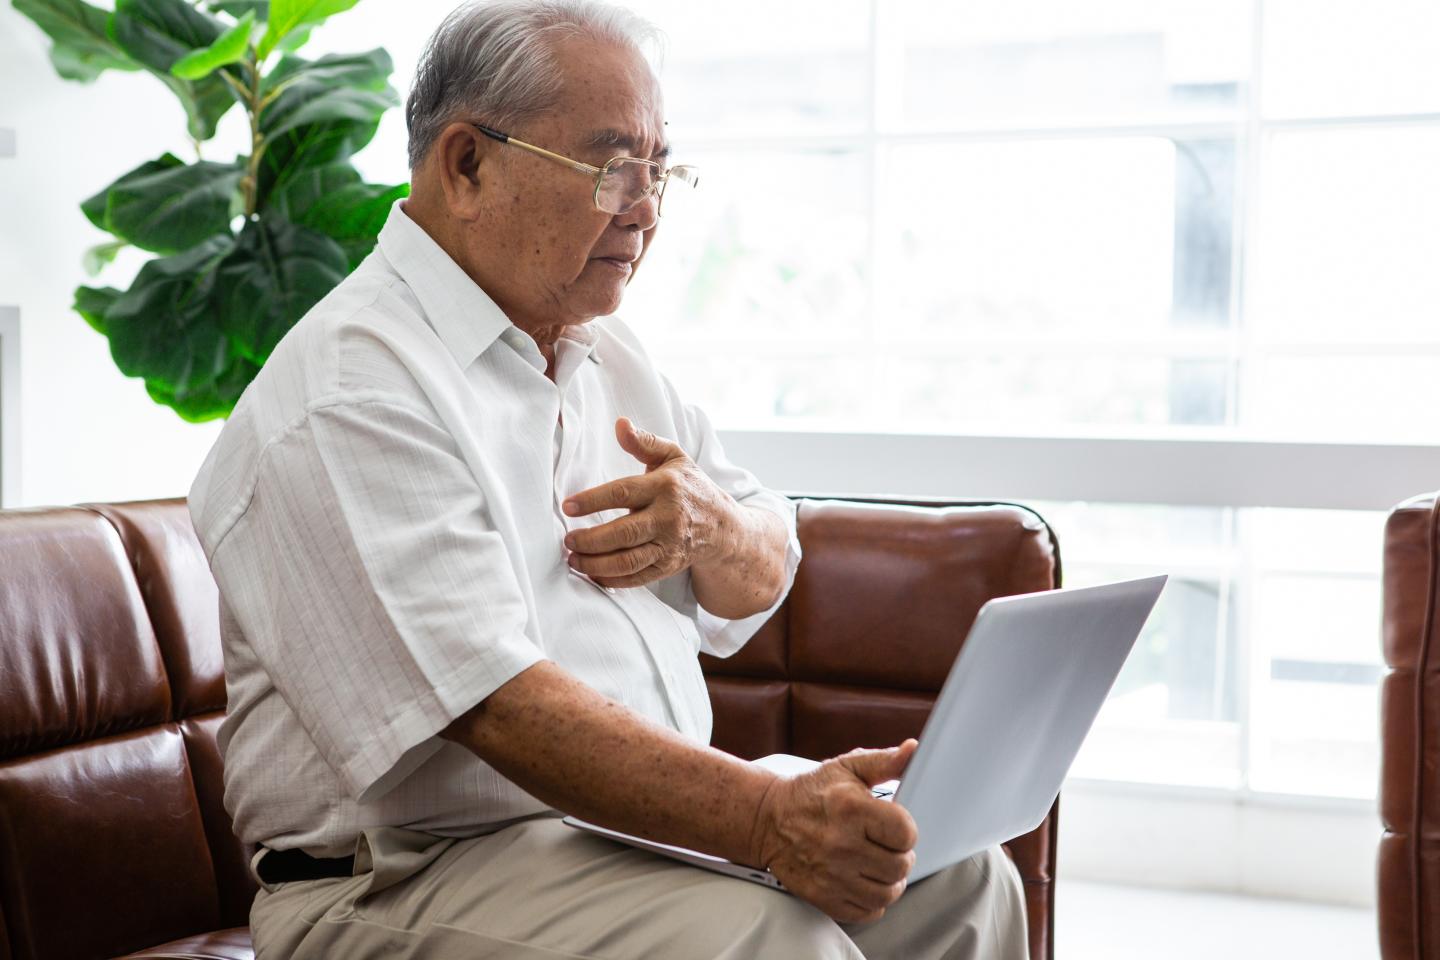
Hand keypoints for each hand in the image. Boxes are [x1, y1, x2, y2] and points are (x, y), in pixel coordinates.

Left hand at [562, 417, 735, 588]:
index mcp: (666, 487)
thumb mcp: (673, 457)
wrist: (722, 525)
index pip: (623, 493)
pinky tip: (592, 573)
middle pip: (623, 533)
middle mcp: (668, 518)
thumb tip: (620, 425)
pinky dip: (611, 579)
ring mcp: (669, 546)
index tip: (567, 506)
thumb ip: (644, 442)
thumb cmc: (690, 487)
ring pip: (627, 561)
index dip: (592, 501)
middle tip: (567, 539)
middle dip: (590, 539)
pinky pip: (636, 578)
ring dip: (595, 564)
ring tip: (573, 558)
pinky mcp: (668, 566)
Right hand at [749, 741, 919, 923]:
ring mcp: (831, 874)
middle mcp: (841, 844)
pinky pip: (867, 912)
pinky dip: (872, 900)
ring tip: (879, 865)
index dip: (905, 830)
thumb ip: (884, 761)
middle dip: (900, 856)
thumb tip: (912, 749)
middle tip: (887, 846)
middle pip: (900, 867)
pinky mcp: (822, 896)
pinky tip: (864, 880)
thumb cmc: (810, 792)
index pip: (905, 833)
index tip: (894, 826)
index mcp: (851, 809)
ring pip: (887, 893)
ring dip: (890, 881)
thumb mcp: (846, 767)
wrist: (767, 819)